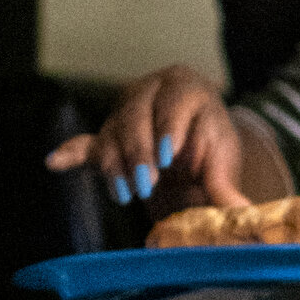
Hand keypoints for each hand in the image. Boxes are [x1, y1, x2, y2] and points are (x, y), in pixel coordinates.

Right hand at [44, 65, 282, 210]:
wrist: (190, 146)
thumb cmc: (208, 145)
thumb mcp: (222, 161)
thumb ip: (225, 183)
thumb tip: (244, 212)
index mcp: (185, 88)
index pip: (174, 102)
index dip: (169, 128)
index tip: (168, 155)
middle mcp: (150, 91)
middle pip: (136, 117)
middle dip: (140, 153)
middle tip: (147, 184)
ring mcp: (123, 112)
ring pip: (112, 134)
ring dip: (116, 166)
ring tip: (126, 194)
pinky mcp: (106, 134)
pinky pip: (87, 143)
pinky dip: (72, 154)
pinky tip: (55, 162)